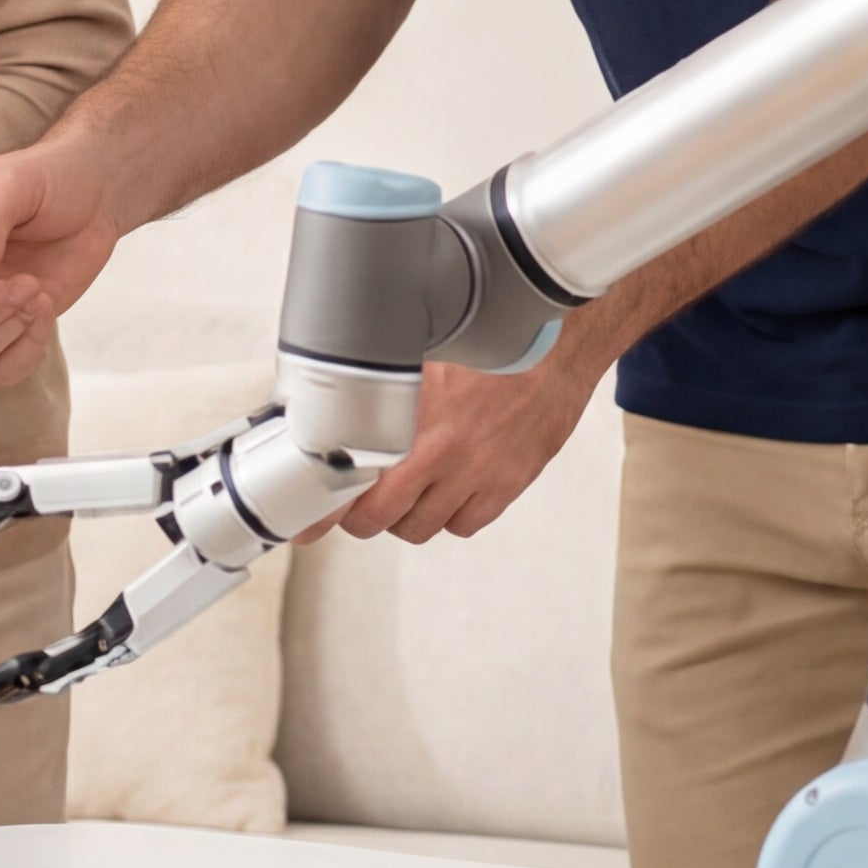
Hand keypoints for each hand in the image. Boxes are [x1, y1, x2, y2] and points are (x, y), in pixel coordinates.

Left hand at [333, 353, 596, 543]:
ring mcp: (475, 472)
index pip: (351, 477)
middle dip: (364, 516)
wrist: (557, 344)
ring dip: (406, 517)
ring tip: (406, 495)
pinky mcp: (508, 483)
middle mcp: (440, 451)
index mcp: (407, 415)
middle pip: (381, 517)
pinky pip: (466, 524)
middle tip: (360, 505)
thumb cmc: (489, 341)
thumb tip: (336, 397)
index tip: (311, 518)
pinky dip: (451, 517)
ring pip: (422, 526)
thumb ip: (376, 383)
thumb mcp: (419, 351)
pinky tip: (448, 492)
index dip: (326, 505)